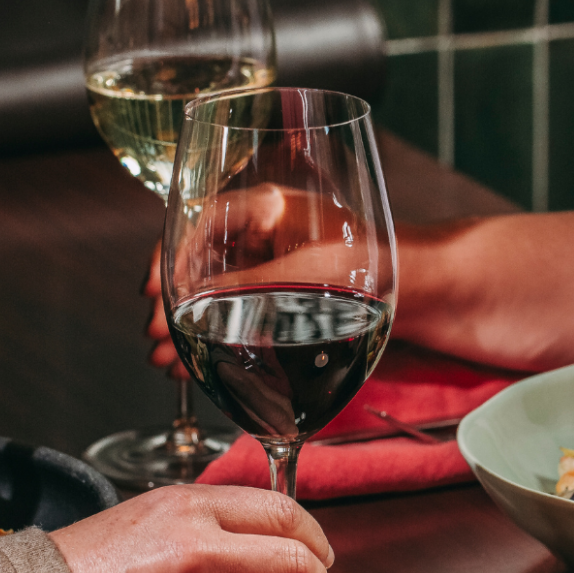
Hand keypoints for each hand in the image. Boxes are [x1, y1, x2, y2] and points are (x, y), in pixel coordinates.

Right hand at [145, 184, 376, 379]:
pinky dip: (212, 336)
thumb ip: (246, 288)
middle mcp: (263, 229)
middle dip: (172, 303)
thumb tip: (195, 306)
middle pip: (198, 260)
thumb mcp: (301, 275)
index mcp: (267, 205)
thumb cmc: (372, 265)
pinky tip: (194, 367)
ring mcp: (271, 262)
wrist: (418, 288)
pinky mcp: (280, 293)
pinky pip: (234, 311)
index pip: (199, 221)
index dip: (169, 256)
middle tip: (156, 337)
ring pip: (212, 291)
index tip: (155, 291)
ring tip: (166, 362)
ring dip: (186, 327)